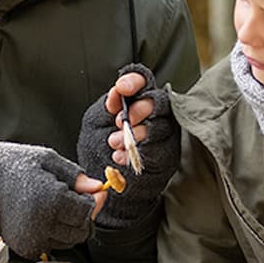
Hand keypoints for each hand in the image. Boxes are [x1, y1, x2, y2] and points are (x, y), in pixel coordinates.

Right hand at [0, 142, 101, 256]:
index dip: (93, 201)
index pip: (87, 211)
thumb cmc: (9, 165)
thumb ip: (75, 176)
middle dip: (83, 216)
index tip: (92, 193)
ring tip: (56, 206)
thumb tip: (97, 187)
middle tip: (75, 199)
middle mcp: (43, 223)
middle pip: (81, 231)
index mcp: (51, 199)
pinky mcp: (24, 247)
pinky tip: (44, 216)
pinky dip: (53, 233)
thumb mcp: (46, 160)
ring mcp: (32, 238)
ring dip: (69, 226)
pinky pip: (51, 245)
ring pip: (68, 241)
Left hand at [77, 63, 180, 228]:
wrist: (105, 183)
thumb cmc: (99, 148)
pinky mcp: (168, 154)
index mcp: (135, 99)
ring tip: (114, 143)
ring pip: (161, 125)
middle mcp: (155, 113)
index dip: (135, 80)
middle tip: (118, 122)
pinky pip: (160, 149)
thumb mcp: (95, 123)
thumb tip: (117, 91)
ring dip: (136, 134)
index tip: (122, 88)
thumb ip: (107, 106)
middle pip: (158, 100)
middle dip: (139, 109)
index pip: (143, 80)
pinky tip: (120, 158)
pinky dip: (139, 153)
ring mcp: (165, 134)